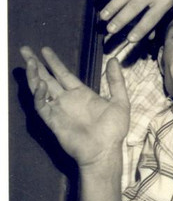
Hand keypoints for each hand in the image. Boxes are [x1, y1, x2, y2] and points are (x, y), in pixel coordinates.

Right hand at [21, 45, 129, 167]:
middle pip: (48, 78)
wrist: (105, 150)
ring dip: (34, 76)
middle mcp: (67, 100)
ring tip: (30, 62)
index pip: (64, 74)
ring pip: (41, 89)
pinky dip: (39, 95)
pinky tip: (41, 84)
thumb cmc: (114, 129)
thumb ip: (116, 81)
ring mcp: (58, 109)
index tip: (45, 50)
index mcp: (81, 94)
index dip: (54, 62)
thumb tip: (113, 60)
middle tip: (25, 50)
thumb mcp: (120, 102)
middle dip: (36, 64)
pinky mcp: (53, 120)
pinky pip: (42, 105)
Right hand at [96, 0, 172, 45]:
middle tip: (110, 30)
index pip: (152, 17)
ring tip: (103, 17)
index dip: (141, 29)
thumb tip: (149, 37)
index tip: (130, 39)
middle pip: (134, 7)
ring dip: (112, 6)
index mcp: (166, 0)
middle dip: (121, 19)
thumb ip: (161, 16)